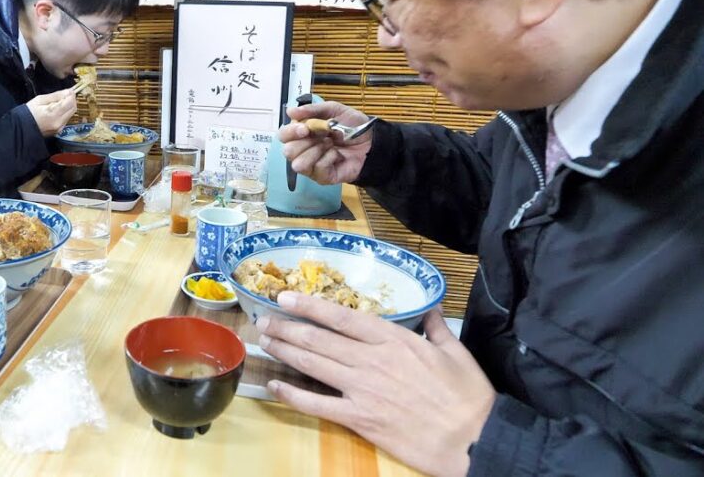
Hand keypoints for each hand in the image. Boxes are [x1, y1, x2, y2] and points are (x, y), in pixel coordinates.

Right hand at [26, 88, 77, 135]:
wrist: (22, 128)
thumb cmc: (29, 112)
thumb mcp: (40, 99)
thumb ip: (56, 96)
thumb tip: (68, 91)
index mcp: (53, 113)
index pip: (70, 102)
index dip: (71, 95)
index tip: (69, 90)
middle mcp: (59, 122)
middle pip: (73, 108)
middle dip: (71, 100)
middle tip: (65, 95)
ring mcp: (59, 128)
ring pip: (71, 114)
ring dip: (69, 106)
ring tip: (59, 102)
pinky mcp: (59, 131)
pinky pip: (66, 119)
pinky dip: (65, 113)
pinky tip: (57, 110)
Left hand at [257, 295, 494, 476]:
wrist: (473, 439)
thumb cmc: (467, 396)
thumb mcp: (457, 352)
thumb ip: (435, 327)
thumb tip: (429, 307)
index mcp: (394, 340)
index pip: (341, 317)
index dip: (309, 305)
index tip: (286, 297)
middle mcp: (371, 360)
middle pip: (319, 338)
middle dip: (287, 326)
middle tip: (264, 319)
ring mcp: (362, 390)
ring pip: (313, 364)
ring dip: (285, 350)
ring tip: (265, 341)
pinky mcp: (360, 419)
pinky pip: (318, 404)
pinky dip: (293, 395)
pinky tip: (275, 386)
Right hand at [278, 101, 372, 183]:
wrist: (372, 141)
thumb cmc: (353, 126)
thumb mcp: (334, 110)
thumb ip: (312, 110)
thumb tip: (290, 111)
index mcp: (302, 133)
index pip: (283, 135)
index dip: (290, 132)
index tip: (305, 128)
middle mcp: (303, 150)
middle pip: (287, 152)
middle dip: (304, 143)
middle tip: (322, 137)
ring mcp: (312, 166)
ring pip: (298, 165)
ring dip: (315, 152)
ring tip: (329, 145)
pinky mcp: (322, 177)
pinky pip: (317, 170)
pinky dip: (328, 159)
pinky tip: (337, 155)